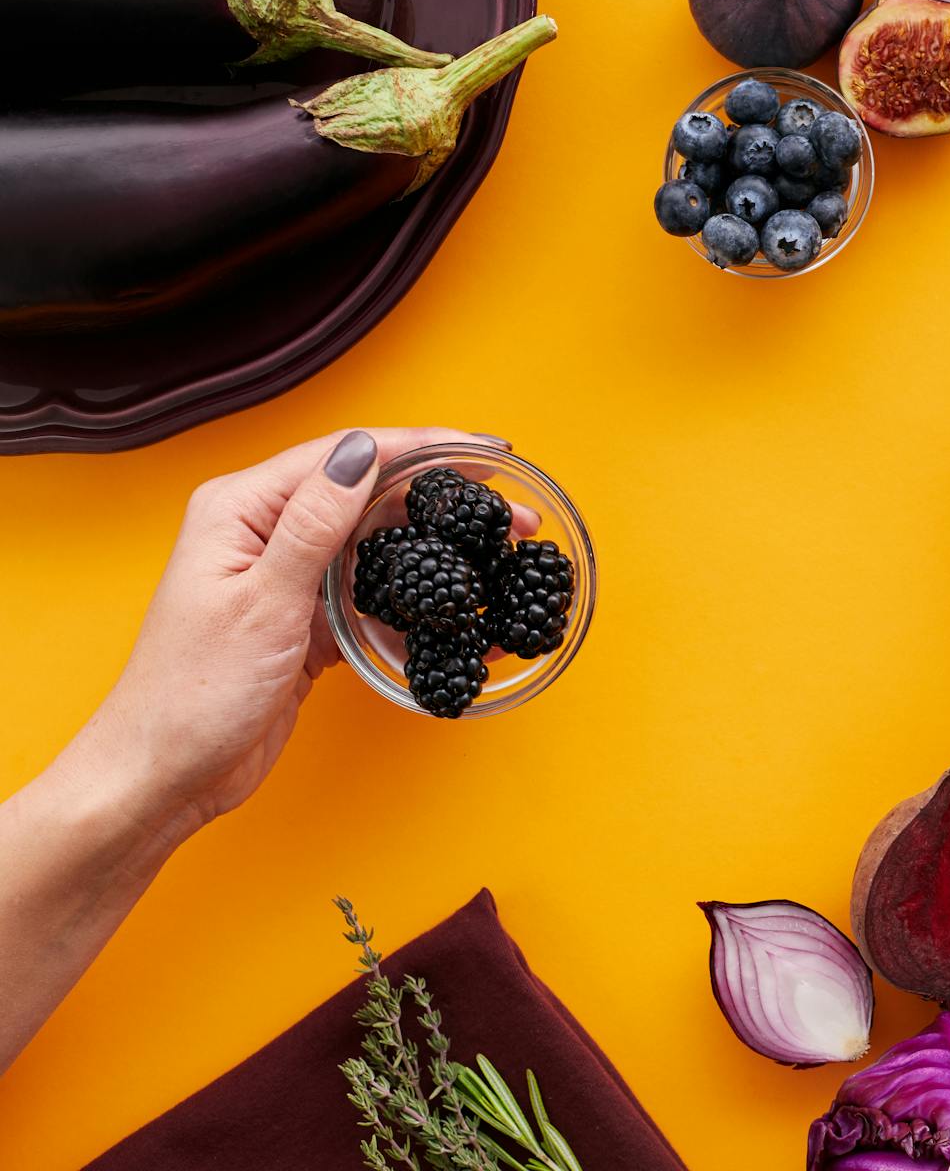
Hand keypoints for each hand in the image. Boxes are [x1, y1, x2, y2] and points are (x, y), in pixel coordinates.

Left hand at [69, 427, 501, 840]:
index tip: (483, 452)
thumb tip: (361, 452)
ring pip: (377, 545)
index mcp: (241, 508)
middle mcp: (264, 532)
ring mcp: (287, 577)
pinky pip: (370, 595)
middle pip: (370, 495)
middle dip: (444, 500)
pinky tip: (454, 610)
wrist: (165, 776)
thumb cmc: (193, 694)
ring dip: (436, 549)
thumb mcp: (263, 601)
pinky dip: (412, 601)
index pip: (345, 456)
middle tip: (511, 515)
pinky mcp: (305, 621)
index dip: (421, 447)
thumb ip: (314, 524)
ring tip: (499, 555)